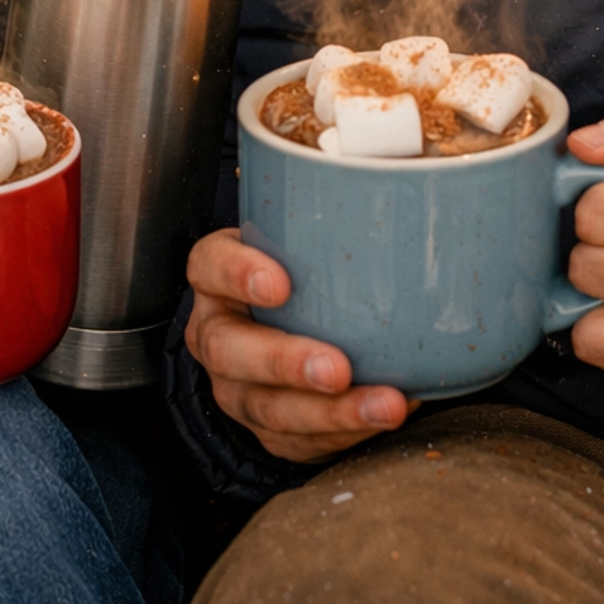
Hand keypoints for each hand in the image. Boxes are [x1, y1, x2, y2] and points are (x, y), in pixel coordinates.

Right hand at [185, 228, 413, 463]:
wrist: (282, 334)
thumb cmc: (301, 275)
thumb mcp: (299, 241)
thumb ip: (328, 220)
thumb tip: (392, 161)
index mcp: (217, 279)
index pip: (210, 267)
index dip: (237, 274)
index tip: (280, 283)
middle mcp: (217, 334)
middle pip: (229, 351)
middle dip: (285, 363)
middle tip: (337, 368)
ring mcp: (237, 388)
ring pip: (268, 408)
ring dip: (331, 412)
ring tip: (385, 405)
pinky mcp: (266, 430)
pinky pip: (299, 442)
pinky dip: (346, 433)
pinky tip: (382, 419)